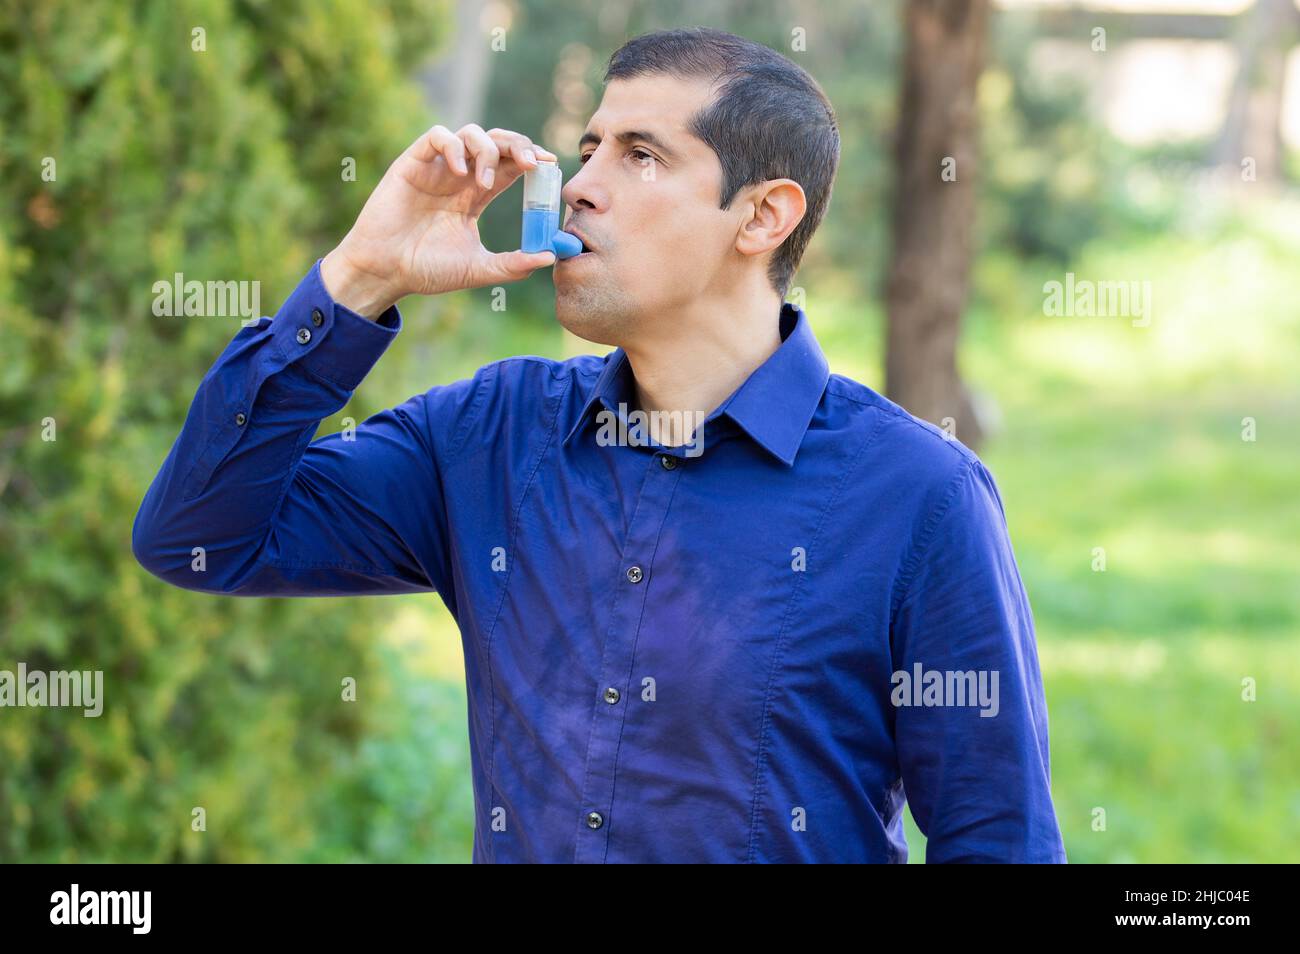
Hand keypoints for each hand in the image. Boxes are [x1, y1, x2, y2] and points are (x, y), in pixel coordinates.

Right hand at [321, 124, 558, 317]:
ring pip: (470, 133)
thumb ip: (513, 264)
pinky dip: (454, 146)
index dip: (532, 159)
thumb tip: (551, 257)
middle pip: (497, 143)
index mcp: (476, 195)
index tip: (551, 165)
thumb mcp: (478, 269)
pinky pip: (438, 137)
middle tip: (534, 163)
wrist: (386, 272)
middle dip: (519, 145)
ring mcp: (437, 168)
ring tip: (486, 182)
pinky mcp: (413, 163)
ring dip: (487, 151)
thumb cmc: (427, 270)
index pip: (511, 166)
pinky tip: (459, 172)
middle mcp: (460, 176)